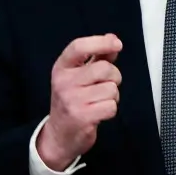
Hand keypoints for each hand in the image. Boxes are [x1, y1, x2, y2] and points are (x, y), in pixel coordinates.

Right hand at [37, 34, 122, 170]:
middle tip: (106, 84)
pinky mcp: (82, 117)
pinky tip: (99, 112)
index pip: (79, 47)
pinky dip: (110, 109)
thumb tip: (112, 39)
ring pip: (111, 89)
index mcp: (62, 68)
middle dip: (114, 76)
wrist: (59, 135)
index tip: (116, 43)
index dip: (100, 42)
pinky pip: (111, 106)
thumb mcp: (78, 76)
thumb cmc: (72, 101)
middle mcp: (64, 82)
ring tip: (99, 101)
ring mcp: (72, 100)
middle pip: (104, 68)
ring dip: (112, 96)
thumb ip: (96, 56)